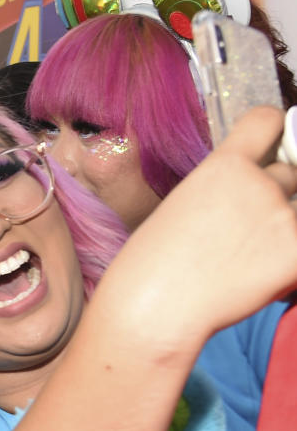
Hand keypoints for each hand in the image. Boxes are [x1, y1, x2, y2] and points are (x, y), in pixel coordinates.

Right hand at [99, 107, 296, 350]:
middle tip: (242, 231)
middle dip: (273, 197)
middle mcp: (259, 184)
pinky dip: (286, 267)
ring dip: (280, 234)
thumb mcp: (180, 207)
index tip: (268, 148)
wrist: (152, 309)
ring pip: (294, 215)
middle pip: (288, 175)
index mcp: (223, 166)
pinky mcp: (296, 255)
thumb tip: (244, 200)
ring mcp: (282, 219)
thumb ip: (220, 191)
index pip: (267, 120)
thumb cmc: (148, 266)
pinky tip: (256, 281)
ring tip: (243, 263)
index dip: (271, 133)